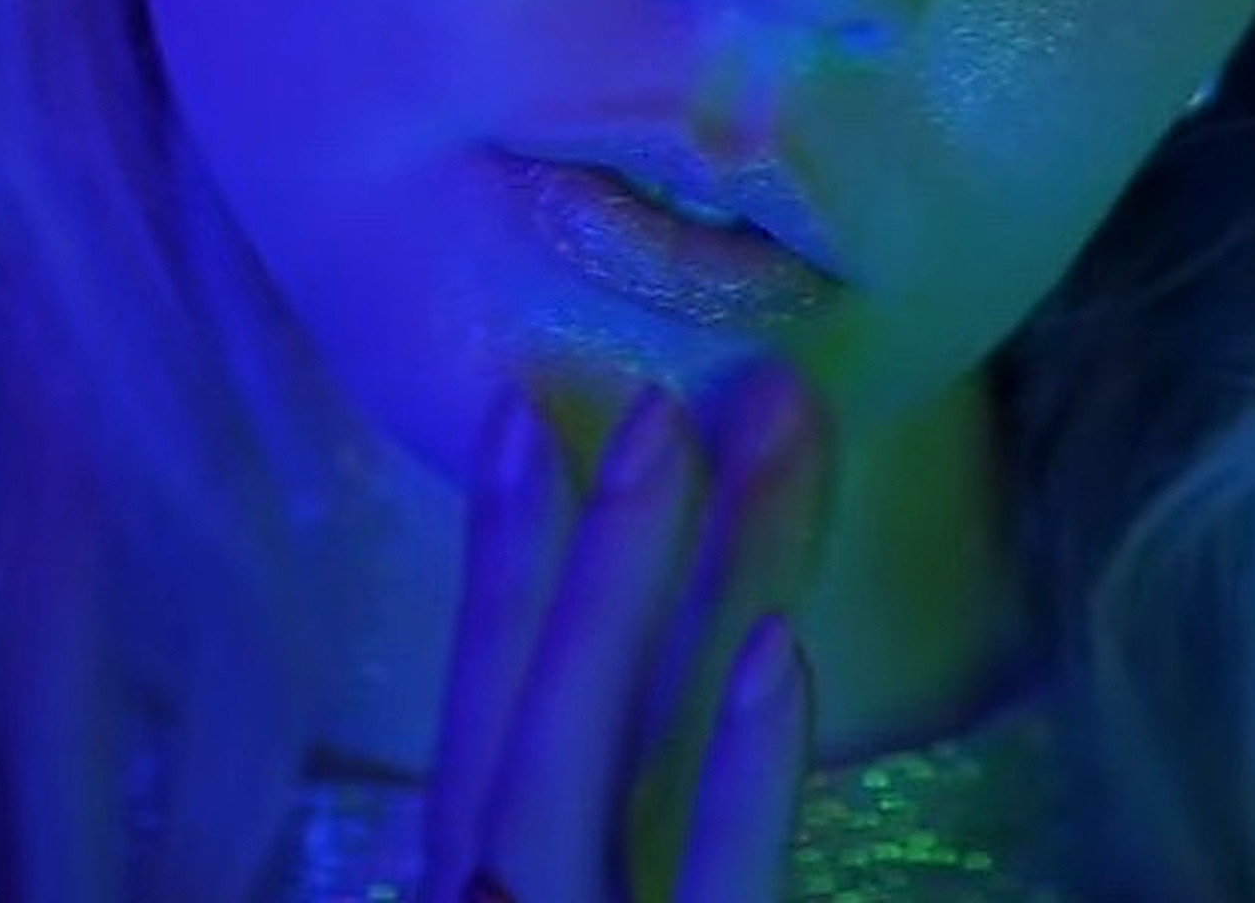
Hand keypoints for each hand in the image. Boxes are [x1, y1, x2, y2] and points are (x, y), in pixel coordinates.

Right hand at [422, 361, 837, 900]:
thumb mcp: (593, 884)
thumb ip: (604, 822)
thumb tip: (642, 651)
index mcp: (483, 891)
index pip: (479, 724)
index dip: (493, 570)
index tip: (517, 415)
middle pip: (527, 725)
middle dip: (577, 553)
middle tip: (656, 401)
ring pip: (575, 777)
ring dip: (624, 597)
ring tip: (691, 447)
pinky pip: (720, 896)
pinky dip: (742, 779)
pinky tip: (775, 649)